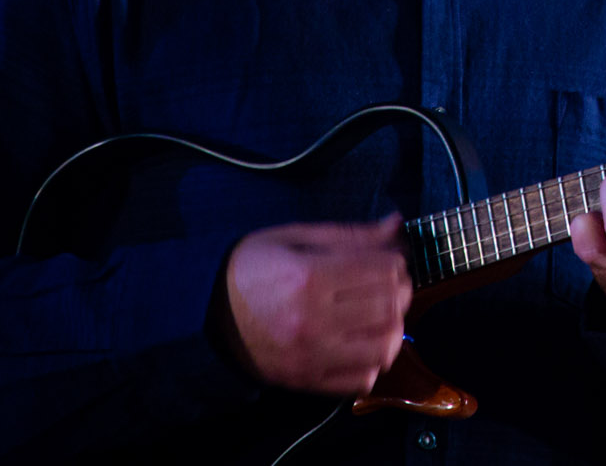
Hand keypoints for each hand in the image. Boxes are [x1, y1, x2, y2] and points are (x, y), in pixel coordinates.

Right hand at [212, 214, 412, 396]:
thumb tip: (397, 224)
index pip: (384, 271)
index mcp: (309, 276)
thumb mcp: (294, 238)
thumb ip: (350, 235)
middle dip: (400, 293)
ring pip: (383, 348)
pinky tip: (360, 343)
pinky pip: (361, 380)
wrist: (204, 313)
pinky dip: (372, 362)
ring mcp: (310, 354)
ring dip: (392, 329)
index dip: (396, 263)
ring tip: (379, 316)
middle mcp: (312, 319)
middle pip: (390, 308)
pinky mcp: (306, 380)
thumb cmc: (250, 268)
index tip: (387, 262)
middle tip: (389, 287)